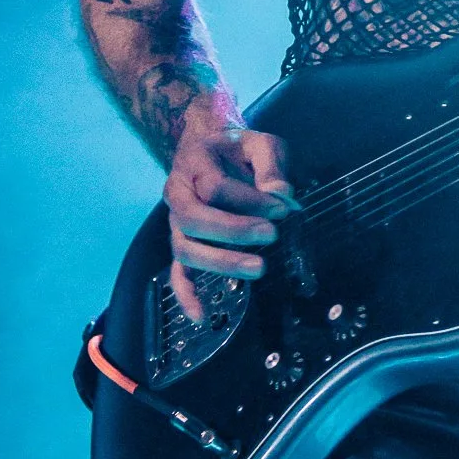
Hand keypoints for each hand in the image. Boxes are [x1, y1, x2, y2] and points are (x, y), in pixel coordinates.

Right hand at [163, 92, 295, 321]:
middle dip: (233, 231)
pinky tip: (202, 316)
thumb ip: (271, 165)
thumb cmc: (240, 149)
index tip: (282, 208)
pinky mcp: (183, 244)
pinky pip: (177, 273)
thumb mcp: (261, 142)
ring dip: (221, 262)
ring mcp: (177, 223)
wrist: (211, 147)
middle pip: (193, 219)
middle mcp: (177, 194)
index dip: (249, 199)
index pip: (214, 186)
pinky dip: (186, 295)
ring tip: (259, 268)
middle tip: (271, 235)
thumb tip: (282, 195)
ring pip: (186, 248)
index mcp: (194, 163)